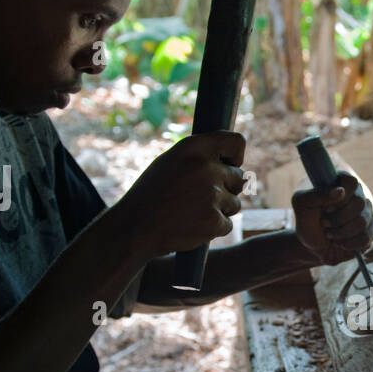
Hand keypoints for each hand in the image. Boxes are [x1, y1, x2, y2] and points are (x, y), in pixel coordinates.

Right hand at [120, 132, 246, 257]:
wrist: (134, 228)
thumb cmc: (152, 195)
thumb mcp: (170, 163)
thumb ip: (200, 159)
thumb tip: (236, 168)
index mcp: (193, 148)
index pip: (236, 142)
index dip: (236, 156)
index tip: (230, 165)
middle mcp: (205, 168)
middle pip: (239, 177)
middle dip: (226, 188)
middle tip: (199, 198)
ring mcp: (211, 195)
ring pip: (235, 203)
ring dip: (220, 210)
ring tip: (191, 212)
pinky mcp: (214, 221)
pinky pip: (227, 224)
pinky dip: (213, 228)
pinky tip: (191, 226)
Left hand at [291, 171, 372, 265]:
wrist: (312, 246)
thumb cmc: (307, 221)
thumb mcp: (302, 204)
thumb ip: (317, 194)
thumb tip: (340, 192)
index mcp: (341, 183)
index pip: (351, 182)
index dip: (340, 197)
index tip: (326, 208)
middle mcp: (358, 194)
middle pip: (359, 203)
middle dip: (337, 219)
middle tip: (324, 223)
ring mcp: (367, 213)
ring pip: (362, 222)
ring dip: (341, 232)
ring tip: (330, 234)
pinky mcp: (371, 231)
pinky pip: (366, 238)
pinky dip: (348, 244)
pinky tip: (340, 243)